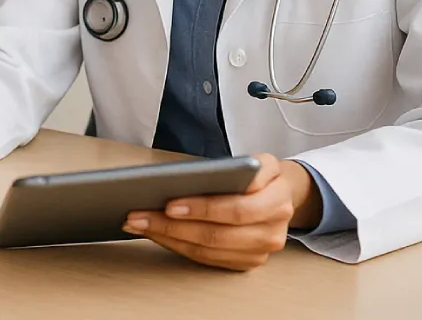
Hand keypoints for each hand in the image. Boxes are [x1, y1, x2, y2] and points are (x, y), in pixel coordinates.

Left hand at [122, 153, 320, 270]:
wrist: (281, 193)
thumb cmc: (255, 174)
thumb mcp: (252, 160)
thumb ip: (229, 168)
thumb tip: (182, 179)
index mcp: (277, 193)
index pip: (236, 208)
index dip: (202, 208)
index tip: (169, 204)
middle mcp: (274, 225)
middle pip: (218, 234)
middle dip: (173, 226)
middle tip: (139, 216)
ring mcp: (264, 247)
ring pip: (210, 250)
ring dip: (169, 238)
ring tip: (139, 224)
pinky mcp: (251, 261)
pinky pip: (209, 259)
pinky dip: (178, 246)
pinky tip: (156, 233)